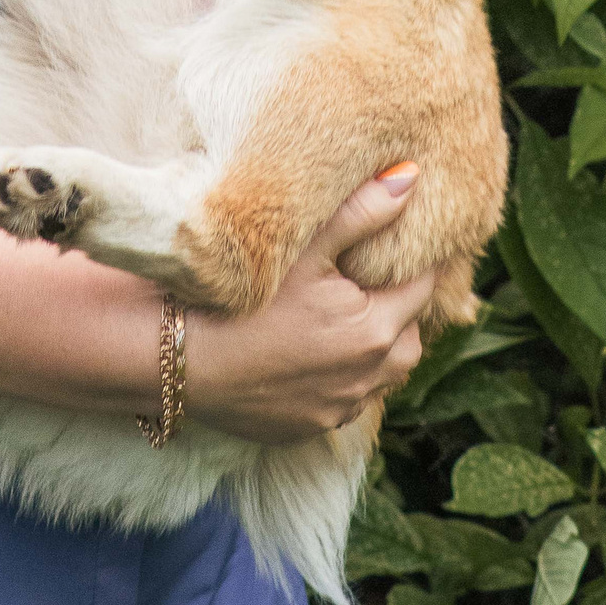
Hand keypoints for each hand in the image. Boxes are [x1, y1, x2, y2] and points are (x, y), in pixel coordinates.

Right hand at [179, 168, 438, 441]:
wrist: (182, 360)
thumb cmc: (243, 300)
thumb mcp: (304, 248)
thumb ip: (362, 213)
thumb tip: (409, 178)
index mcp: (373, 331)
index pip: (422, 291)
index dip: (420, 266)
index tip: (410, 248)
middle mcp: (366, 378)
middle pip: (410, 342)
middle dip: (401, 312)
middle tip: (378, 283)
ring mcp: (339, 408)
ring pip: (382, 377)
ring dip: (376, 350)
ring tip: (349, 318)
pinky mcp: (312, 426)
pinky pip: (347, 401)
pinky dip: (343, 378)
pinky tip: (314, 354)